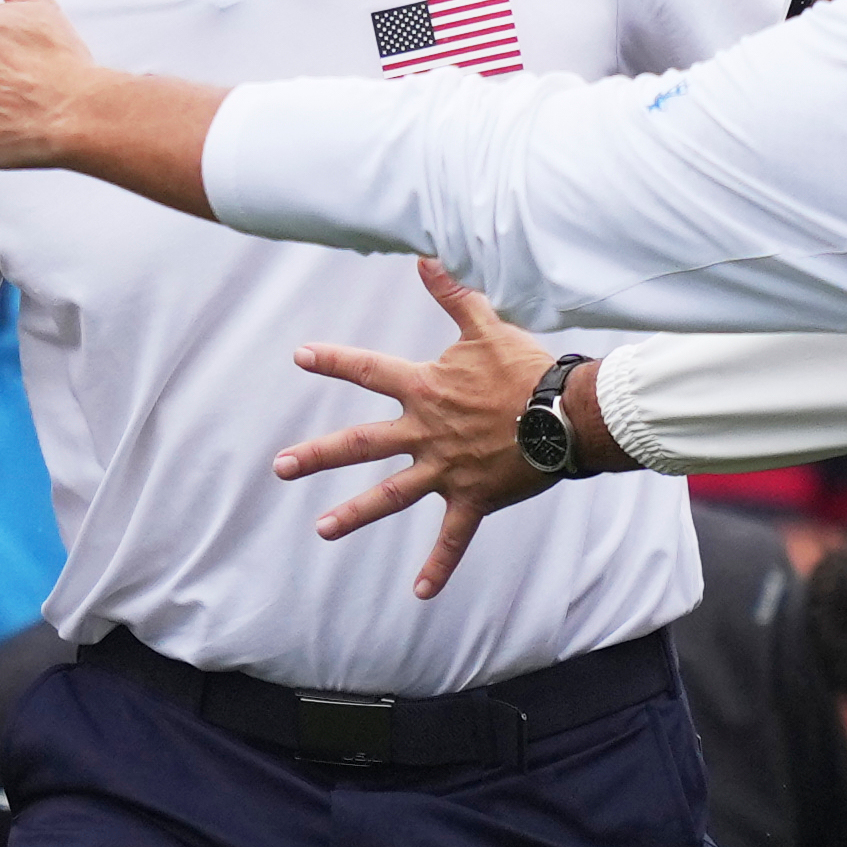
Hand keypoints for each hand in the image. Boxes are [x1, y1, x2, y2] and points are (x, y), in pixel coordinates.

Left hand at [271, 258, 561, 598]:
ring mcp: (446, 469)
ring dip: (355, 514)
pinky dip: (438, 565)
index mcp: (426, 390)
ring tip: (322, 530)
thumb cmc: (528, 369)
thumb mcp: (487, 327)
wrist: (566, 414)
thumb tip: (426, 254)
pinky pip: (452, 538)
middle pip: (362, 444)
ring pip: (392, 496)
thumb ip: (453, 293)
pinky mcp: (473, 498)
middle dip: (317, 455)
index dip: (334, 361)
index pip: (369, 371)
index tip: (301, 357)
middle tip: (280, 467)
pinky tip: (420, 593)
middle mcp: (426, 432)